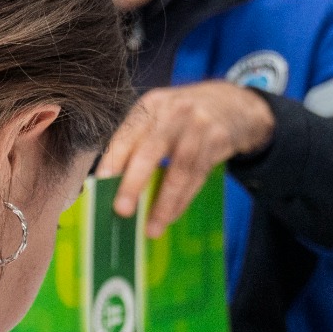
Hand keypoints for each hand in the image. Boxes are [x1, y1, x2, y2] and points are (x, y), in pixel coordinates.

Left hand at [97, 83, 275, 236]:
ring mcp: (199, 126)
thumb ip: (137, 142)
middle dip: (135, 182)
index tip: (100, 183)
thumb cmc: (183, 117)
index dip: (114, 159)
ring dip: (164, 203)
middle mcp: (174, 112)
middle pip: (152, 150)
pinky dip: (182, 200)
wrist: (232, 103)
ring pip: (179, 170)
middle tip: (123, 210)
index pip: (128, 134)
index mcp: (152, 105)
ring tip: (151, 228)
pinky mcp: (218, 141)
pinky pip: (197, 177)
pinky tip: (171, 216)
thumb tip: (110, 183)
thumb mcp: (159, 117)